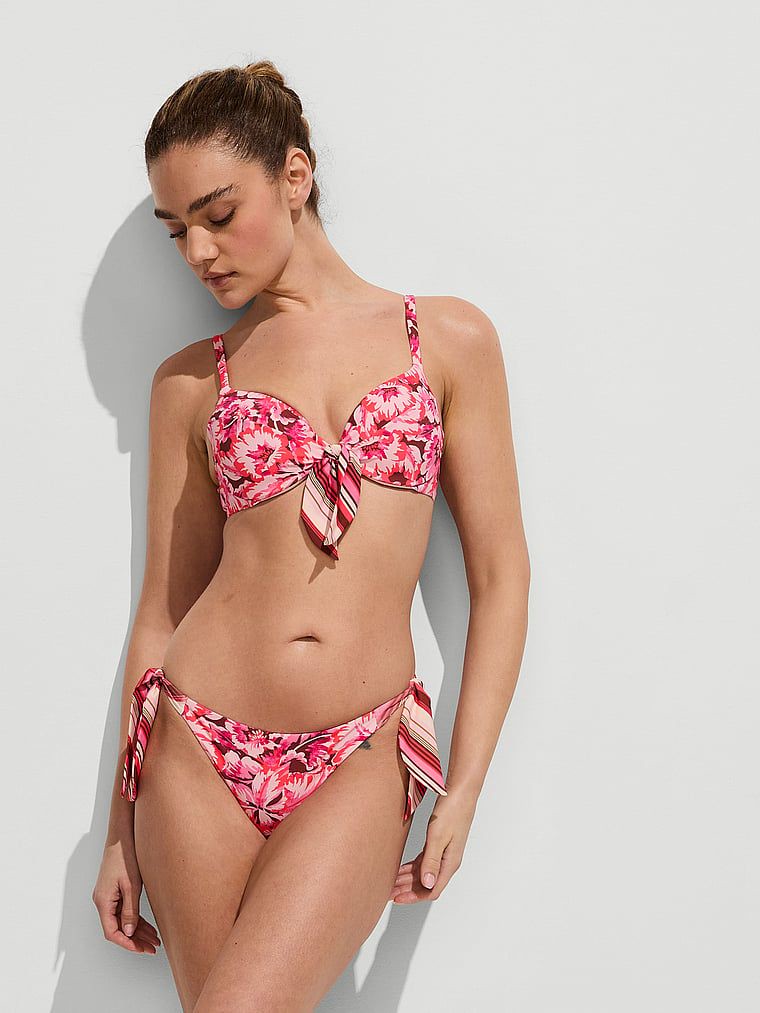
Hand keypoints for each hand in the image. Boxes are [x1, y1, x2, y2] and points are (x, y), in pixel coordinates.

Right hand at [92, 837, 161, 953]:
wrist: (121, 836)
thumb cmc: (125, 856)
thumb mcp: (131, 885)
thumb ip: (130, 910)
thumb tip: (129, 933)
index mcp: (103, 901)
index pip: (112, 932)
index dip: (127, 943)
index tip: (142, 949)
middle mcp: (102, 901)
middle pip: (118, 928)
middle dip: (135, 940)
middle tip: (152, 947)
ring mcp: (108, 897)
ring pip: (122, 921)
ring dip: (137, 931)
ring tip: (154, 939)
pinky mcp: (114, 891)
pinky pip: (123, 911)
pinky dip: (135, 919)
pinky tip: (148, 926)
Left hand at [390, 788, 476, 903]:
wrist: (461, 791)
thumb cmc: (452, 810)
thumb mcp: (438, 836)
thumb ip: (432, 861)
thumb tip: (428, 884)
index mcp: (450, 863)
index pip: (432, 890)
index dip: (414, 897)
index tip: (397, 898)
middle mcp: (448, 861)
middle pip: (426, 884)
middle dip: (407, 890)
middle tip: (388, 892)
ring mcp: (444, 853)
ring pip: (423, 873)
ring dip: (407, 880)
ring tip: (391, 883)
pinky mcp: (439, 843)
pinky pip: (423, 861)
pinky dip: (411, 867)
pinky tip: (401, 869)